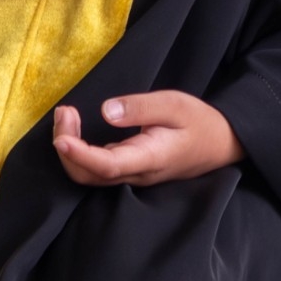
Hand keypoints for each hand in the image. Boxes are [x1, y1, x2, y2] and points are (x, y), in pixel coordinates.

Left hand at [53, 92, 243, 184]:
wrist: (220, 144)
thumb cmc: (199, 122)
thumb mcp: (174, 104)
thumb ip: (140, 107)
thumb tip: (106, 111)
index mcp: (149, 157)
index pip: (107, 166)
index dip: (80, 155)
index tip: (60, 138)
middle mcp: (137, 173)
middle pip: (90, 176)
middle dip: (67, 148)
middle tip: (64, 112)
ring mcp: (133, 175)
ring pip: (91, 176)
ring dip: (70, 150)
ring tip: (66, 116)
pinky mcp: (130, 170)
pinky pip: (98, 170)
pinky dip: (80, 152)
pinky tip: (76, 130)